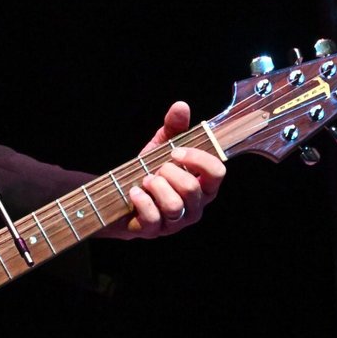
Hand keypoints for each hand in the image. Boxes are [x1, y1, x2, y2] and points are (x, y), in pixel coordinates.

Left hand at [100, 101, 224, 239]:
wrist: (119, 195)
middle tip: (156, 168)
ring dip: (154, 186)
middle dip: (168, 172)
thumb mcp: (161, 147)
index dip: (197, 158)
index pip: (217, 172)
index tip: (175, 151)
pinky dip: (140, 200)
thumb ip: (173, 128)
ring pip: (173, 205)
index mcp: (204, 186)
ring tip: (145, 180)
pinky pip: (153, 218)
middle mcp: (195, 207)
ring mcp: (176, 222)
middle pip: (192, 188)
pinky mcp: (155, 231)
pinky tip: (134, 192)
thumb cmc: (148, 171)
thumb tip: (181, 106)